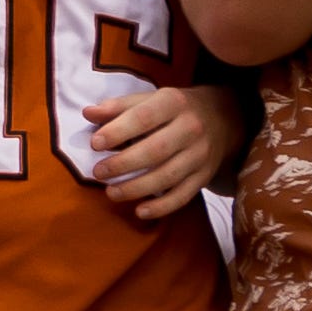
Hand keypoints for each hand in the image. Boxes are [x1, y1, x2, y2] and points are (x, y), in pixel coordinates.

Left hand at [81, 78, 243, 223]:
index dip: (118, 131)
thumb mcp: (149, 98)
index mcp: (174, 103)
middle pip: (156, 150)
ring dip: (137, 188)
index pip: (144, 117)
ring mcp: (200, 155)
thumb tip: (88, 114)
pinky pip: (183, 195)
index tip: (95, 144)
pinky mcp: (204, 176)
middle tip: (98, 172)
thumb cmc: (173, 109)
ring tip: (111, 192)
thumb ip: (119, 107)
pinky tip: (140, 212)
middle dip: (123, 163)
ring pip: (168, 176)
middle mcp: (191, 128)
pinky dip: (162, 207)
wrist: (222, 118)